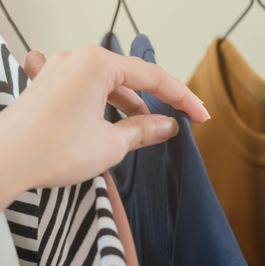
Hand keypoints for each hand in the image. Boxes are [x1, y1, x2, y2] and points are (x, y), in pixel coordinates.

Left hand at [0, 45, 208, 208]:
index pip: (153, 78)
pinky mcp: (49, 86)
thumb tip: (167, 126)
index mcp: (97, 64)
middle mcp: (77, 60)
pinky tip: (119, 127)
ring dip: (132, 107)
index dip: (182, 99)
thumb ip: (145, 130)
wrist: (5, 163)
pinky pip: (90, 91)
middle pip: (132, 78)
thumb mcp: (112, 143)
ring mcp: (60, 71)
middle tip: (181, 121)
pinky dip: (109, 107)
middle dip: (157, 101)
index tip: (200, 116)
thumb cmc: (51, 149)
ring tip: (148, 133)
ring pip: (110, 85)